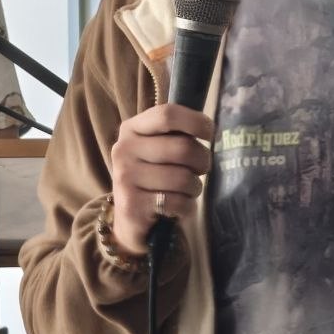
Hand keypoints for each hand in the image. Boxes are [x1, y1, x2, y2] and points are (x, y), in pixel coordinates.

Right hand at [108, 103, 213, 256]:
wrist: (130, 219)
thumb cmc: (153, 176)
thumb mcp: (157, 148)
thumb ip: (176, 134)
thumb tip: (207, 128)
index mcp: (131, 129)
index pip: (167, 115)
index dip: (195, 122)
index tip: (209, 133)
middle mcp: (124, 149)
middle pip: (182, 148)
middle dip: (202, 161)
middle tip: (201, 169)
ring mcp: (125, 177)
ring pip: (182, 178)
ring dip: (195, 187)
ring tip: (188, 190)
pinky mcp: (131, 205)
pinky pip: (177, 202)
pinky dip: (187, 206)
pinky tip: (179, 206)